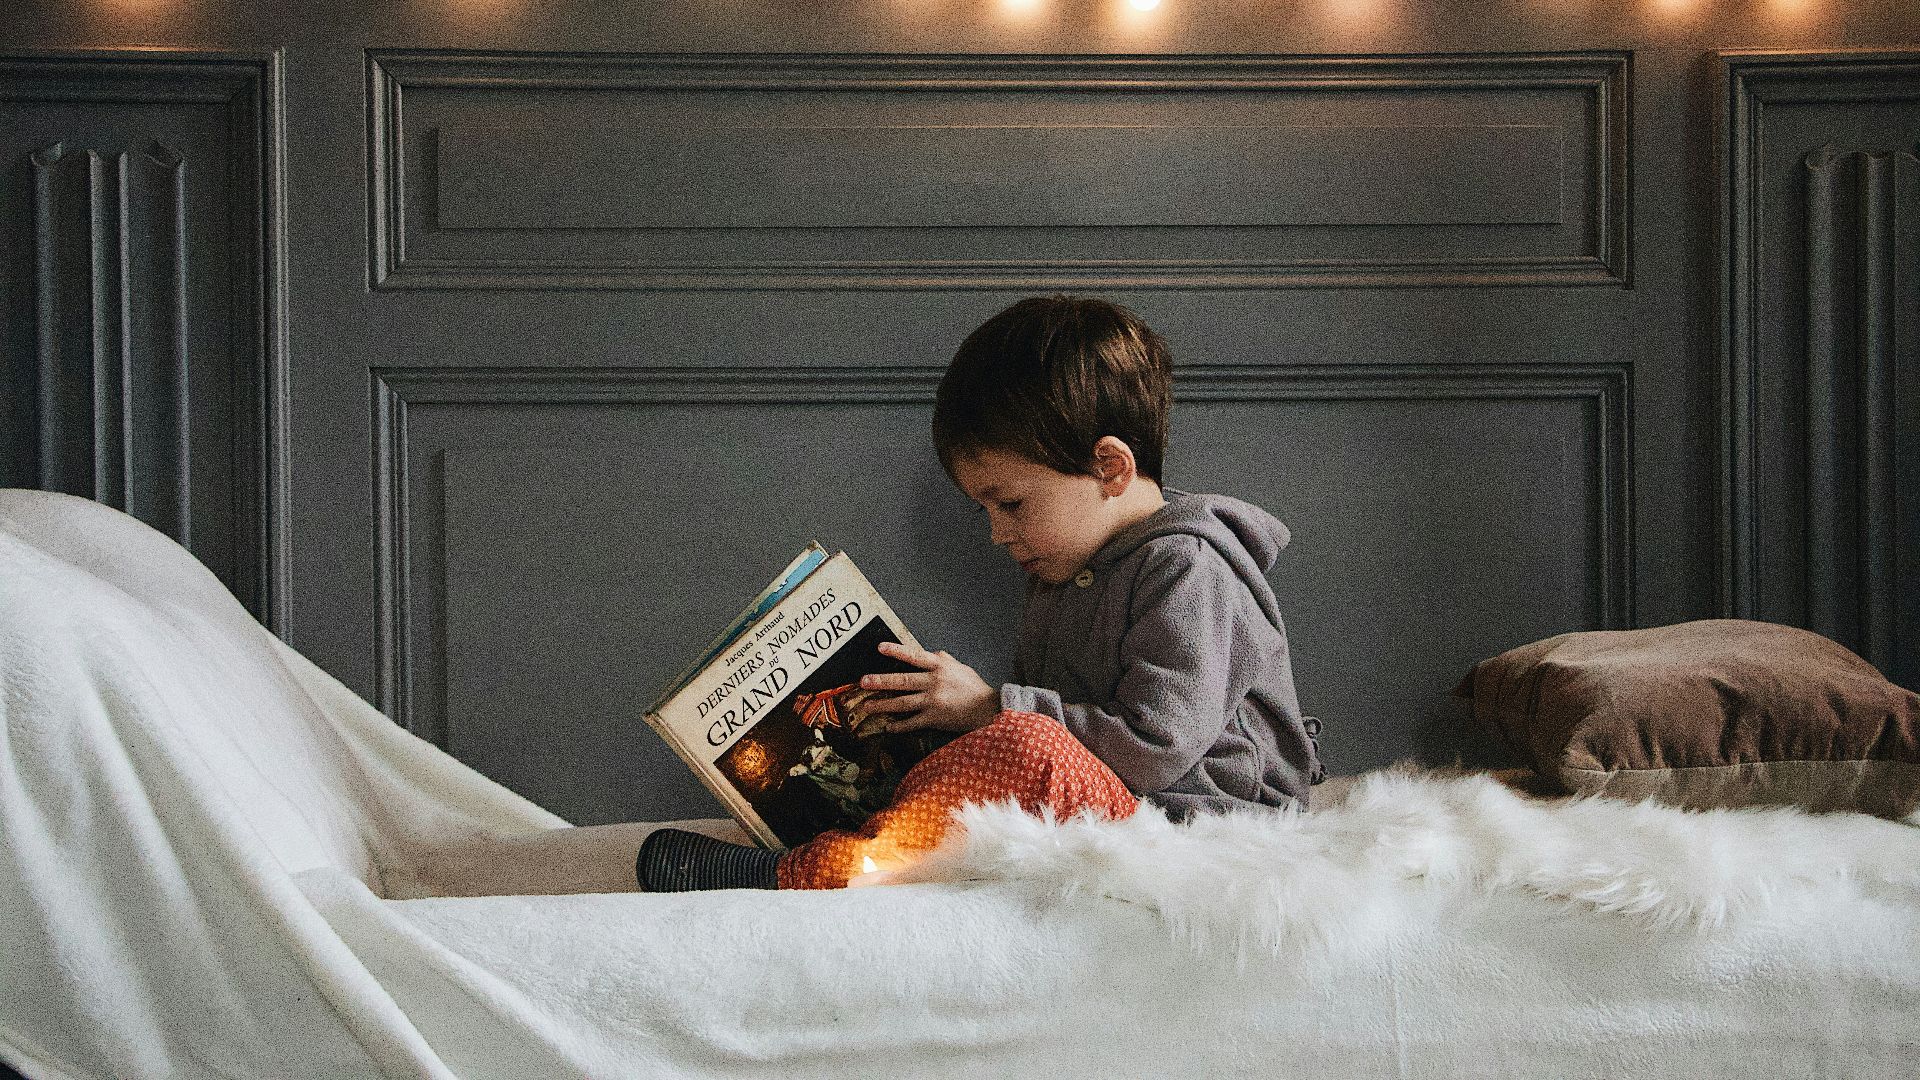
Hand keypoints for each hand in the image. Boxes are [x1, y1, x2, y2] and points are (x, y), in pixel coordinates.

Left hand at [857, 641, 999, 733]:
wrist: (988, 709)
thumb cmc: (975, 687)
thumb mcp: (960, 667)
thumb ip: (944, 660)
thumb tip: (932, 653)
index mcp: (940, 666)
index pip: (914, 656)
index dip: (896, 651)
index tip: (879, 648)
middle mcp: (934, 682)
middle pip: (902, 681)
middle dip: (880, 681)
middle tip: (863, 681)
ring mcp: (933, 701)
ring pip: (902, 702)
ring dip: (883, 704)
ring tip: (867, 706)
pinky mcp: (934, 718)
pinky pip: (912, 722)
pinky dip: (900, 725)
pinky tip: (888, 727)